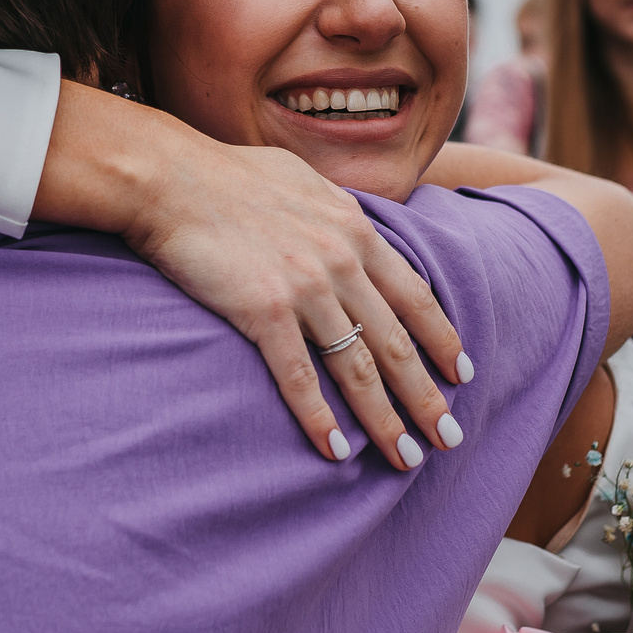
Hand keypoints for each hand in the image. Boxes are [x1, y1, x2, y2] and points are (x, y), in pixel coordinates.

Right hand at [125, 137, 466, 469]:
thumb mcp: (304, 181)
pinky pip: (300, 377)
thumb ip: (336, 211)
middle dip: (427, 397)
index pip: (415, 295)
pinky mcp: (264, 310)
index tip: (462, 373)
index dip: (442, 338)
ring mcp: (306, 288)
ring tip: (407, 458)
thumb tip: (352, 223)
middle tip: (449, 439)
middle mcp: (341, 261)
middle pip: (397, 343)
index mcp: (355, 229)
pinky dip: (321, 418)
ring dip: (386, 420)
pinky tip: (337, 451)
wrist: (170, 177)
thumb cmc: (228, 174)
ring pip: (358, 369)